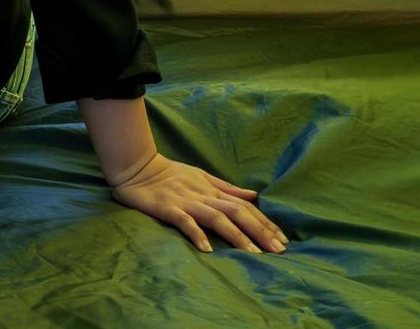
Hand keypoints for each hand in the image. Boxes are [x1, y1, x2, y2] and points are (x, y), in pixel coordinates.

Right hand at [110, 152, 287, 253]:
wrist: (136, 166)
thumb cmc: (169, 173)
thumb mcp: (201, 176)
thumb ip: (227, 188)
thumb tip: (254, 195)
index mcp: (212, 189)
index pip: (244, 205)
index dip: (264, 221)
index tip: (282, 238)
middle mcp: (203, 195)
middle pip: (237, 212)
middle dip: (259, 231)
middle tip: (278, 250)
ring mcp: (186, 201)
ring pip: (216, 218)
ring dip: (236, 235)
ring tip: (253, 253)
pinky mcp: (167, 208)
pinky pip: (184, 221)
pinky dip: (196, 233)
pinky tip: (207, 249)